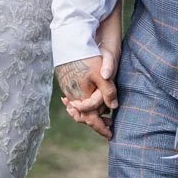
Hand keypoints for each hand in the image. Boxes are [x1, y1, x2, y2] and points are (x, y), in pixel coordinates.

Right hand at [56, 10, 121, 138]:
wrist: (70, 41)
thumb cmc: (88, 57)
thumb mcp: (102, 75)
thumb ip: (108, 92)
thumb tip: (113, 107)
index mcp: (81, 98)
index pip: (92, 120)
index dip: (102, 129)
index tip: (111, 135)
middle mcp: (72, 96)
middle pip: (84, 116)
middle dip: (96, 123)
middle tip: (108, 127)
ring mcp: (67, 89)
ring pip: (78, 108)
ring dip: (89, 114)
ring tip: (101, 116)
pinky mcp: (64, 81)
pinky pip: (74, 98)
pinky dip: (82, 104)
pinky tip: (87, 102)